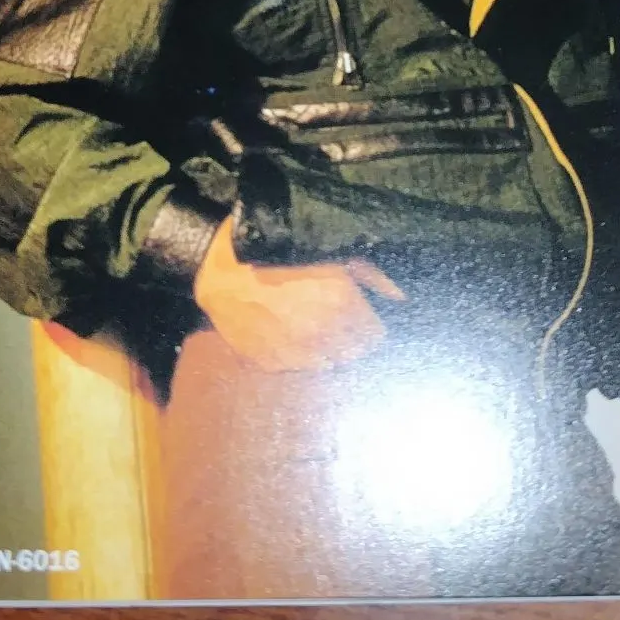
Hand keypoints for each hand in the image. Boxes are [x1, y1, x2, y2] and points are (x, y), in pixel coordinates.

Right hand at [193, 215, 405, 371]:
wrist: (221, 269)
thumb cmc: (277, 252)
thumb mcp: (330, 251)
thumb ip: (370, 275)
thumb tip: (399, 296)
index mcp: (342, 305)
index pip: (375, 336)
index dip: (370, 324)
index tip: (362, 315)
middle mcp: (323, 335)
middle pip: (353, 353)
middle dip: (350, 337)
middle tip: (337, 319)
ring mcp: (295, 353)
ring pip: (327, 364)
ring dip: (325, 348)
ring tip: (310, 326)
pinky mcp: (271, 363)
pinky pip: (296, 367)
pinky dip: (297, 355)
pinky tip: (286, 332)